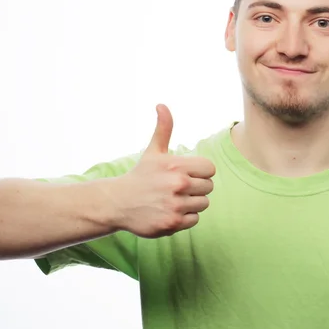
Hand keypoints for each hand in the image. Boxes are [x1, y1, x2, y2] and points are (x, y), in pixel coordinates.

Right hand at [108, 104, 214, 237]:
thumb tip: (161, 105)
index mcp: (177, 165)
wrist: (118, 203)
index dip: (200, 171)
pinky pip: (195, 219)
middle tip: (178, 188)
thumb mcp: (153, 151)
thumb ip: (163, 128)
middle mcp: (178, 185)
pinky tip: (170, 211)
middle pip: (209, 187)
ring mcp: (175, 205)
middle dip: (196, 187)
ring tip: (173, 199)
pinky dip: (185, 217)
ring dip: (191, 202)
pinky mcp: (173, 223)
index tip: (186, 173)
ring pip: (203, 203)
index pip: (210, 169)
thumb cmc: (140, 175)